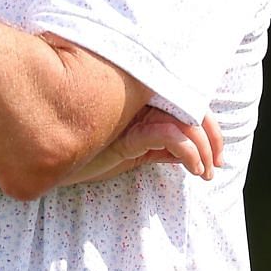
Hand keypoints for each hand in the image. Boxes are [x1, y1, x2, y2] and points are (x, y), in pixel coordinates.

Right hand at [59, 106, 223, 187]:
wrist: (53, 164)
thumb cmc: (88, 155)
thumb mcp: (132, 150)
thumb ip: (158, 144)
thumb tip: (192, 151)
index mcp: (138, 98)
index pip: (183, 99)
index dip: (207, 123)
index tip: (217, 154)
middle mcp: (136, 100)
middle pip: (190, 106)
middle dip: (212, 136)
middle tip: (217, 163)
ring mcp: (131, 115)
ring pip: (185, 121)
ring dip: (204, 149)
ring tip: (204, 171)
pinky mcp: (127, 135)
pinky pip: (170, 136)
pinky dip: (190, 153)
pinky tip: (193, 168)